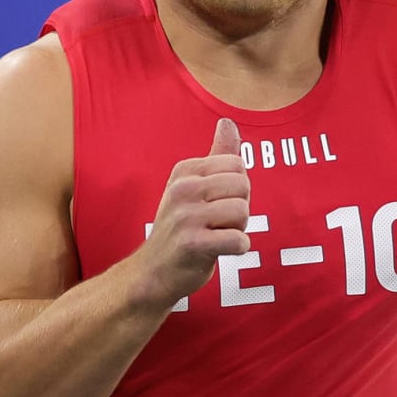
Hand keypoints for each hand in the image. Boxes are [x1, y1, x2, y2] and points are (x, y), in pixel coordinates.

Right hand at [138, 118, 251, 304]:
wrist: (152, 273)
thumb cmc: (179, 228)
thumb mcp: (193, 186)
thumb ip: (216, 155)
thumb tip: (228, 123)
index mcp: (184, 171)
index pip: (237, 165)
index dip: (235, 189)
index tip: (214, 204)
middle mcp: (182, 189)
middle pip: (243, 187)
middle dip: (239, 209)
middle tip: (216, 224)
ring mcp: (186, 217)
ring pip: (243, 212)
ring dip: (237, 229)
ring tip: (215, 236)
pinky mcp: (193, 244)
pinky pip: (238, 240)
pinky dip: (237, 249)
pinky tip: (219, 251)